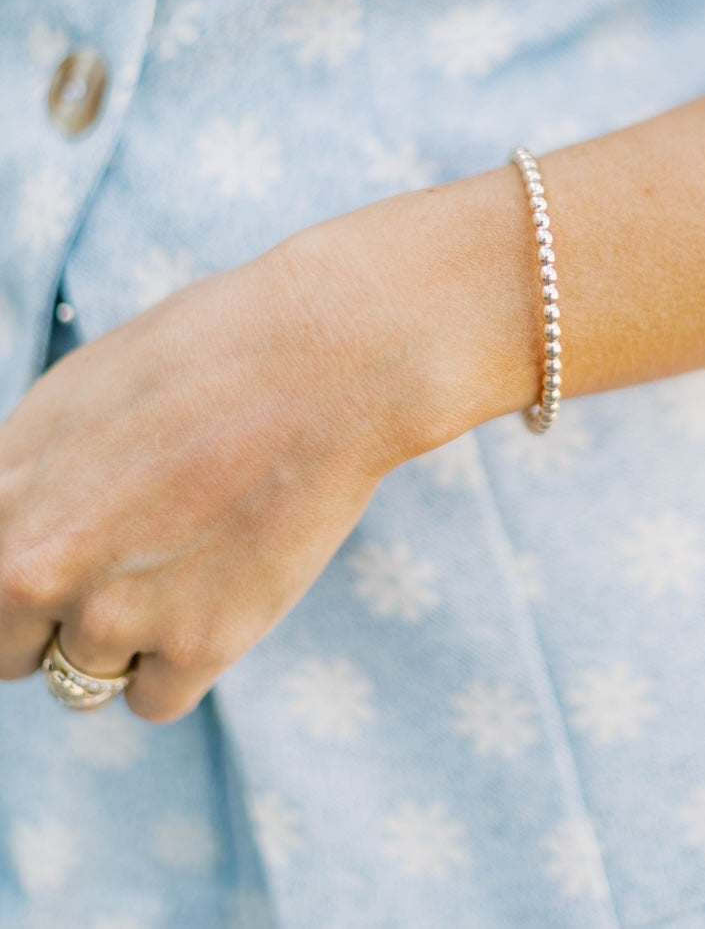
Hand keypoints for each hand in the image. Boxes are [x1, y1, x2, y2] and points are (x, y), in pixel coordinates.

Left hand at [0, 187, 506, 723]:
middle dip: (54, 622)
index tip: (60, 573)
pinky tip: (222, 588)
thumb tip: (17, 527)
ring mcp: (112, 611)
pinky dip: (183, 661)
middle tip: (123, 568)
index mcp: (1, 489)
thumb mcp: (81, 392)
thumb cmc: (213, 352)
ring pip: (82, 680)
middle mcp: (35, 563)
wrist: (326, 358)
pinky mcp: (195, 645)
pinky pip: (153, 699)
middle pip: (9, 649)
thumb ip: (27, 473)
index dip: (17, 581)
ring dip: (127, 638)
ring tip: (189, 559)